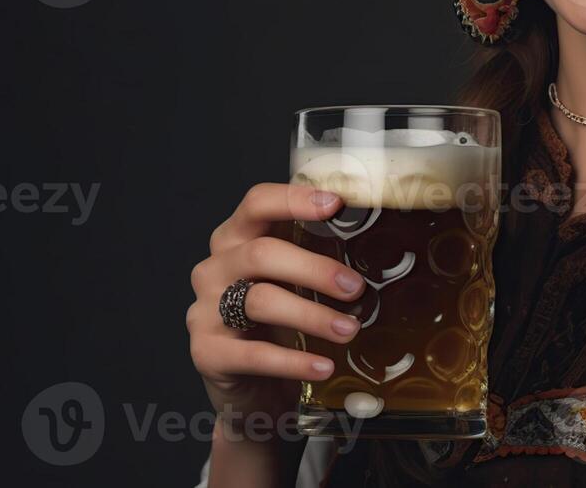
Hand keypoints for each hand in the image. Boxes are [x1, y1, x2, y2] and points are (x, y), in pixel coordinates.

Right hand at [187, 182, 363, 483]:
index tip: (335, 204)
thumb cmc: (276, 324)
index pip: (256, 203)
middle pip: (261, 253)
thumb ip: (316, 259)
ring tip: (349, 329)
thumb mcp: (294, 284)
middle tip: (355, 287)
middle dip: (314, 268)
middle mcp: (215, 268)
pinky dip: (294, 361)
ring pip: (259, 301)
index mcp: (236, 239)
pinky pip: (253, 354)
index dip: (294, 199)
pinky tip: (324, 366)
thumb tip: (379, 244)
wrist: (248, 387)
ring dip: (311, 315)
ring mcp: (205, 310)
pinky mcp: (207, 353)